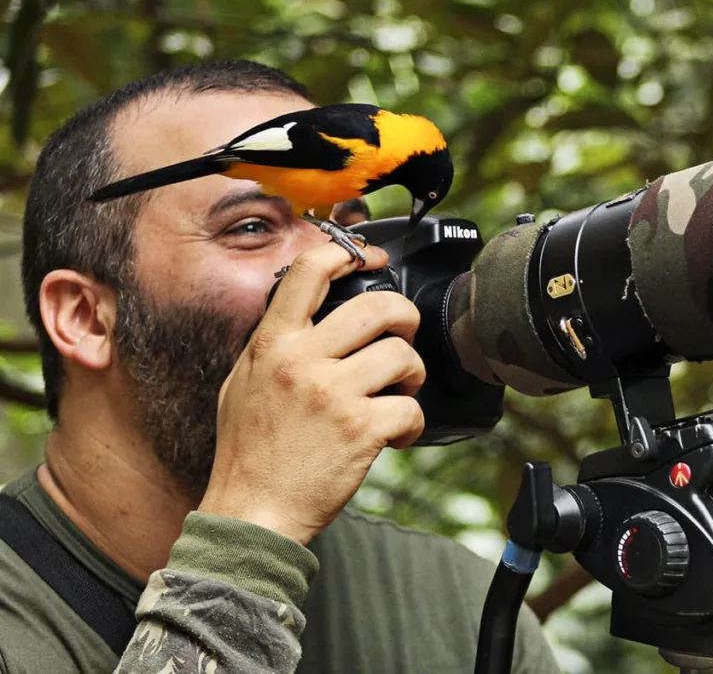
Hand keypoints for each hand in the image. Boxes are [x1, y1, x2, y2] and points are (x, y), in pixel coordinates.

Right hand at [198, 241, 425, 544]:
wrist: (251, 514)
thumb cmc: (248, 454)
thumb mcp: (241, 384)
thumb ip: (273, 347)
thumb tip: (310, 318)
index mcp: (272, 344)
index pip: (309, 273)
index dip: (349, 255)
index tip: (372, 260)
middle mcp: (301, 361)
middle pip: (377, 307)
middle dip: (405, 317)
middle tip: (405, 335)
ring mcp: (332, 394)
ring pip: (402, 355)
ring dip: (413, 374)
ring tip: (401, 393)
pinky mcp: (360, 429)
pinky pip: (411, 408)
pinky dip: (413, 423)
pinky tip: (397, 435)